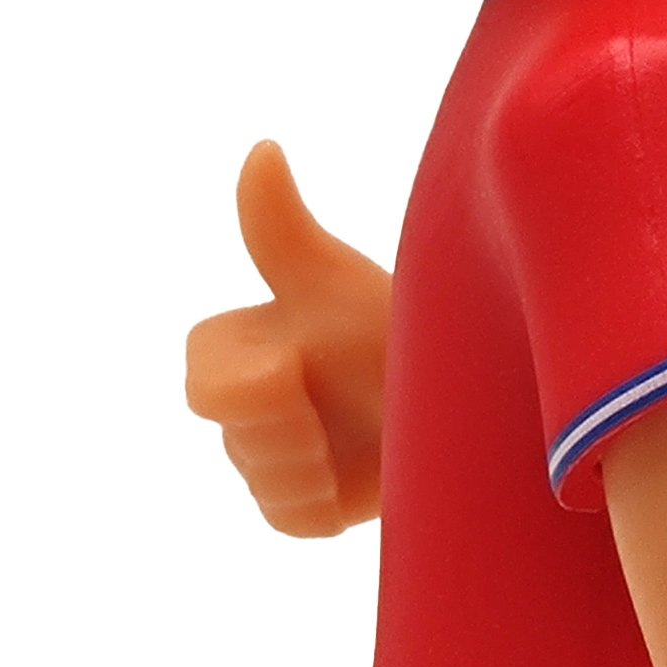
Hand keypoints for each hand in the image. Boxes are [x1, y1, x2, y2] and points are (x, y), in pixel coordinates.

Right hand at [182, 141, 389, 538]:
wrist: (460, 389)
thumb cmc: (390, 321)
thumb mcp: (335, 278)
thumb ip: (280, 226)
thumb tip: (262, 147)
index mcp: (239, 344)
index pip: (206, 385)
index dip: (250, 390)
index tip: (300, 370)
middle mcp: (249, 401)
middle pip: (237, 442)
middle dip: (289, 434)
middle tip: (339, 415)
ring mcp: (273, 455)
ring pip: (267, 482)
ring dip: (316, 468)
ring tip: (361, 437)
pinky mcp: (301, 503)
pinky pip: (289, 519)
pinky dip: (326, 505)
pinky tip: (362, 476)